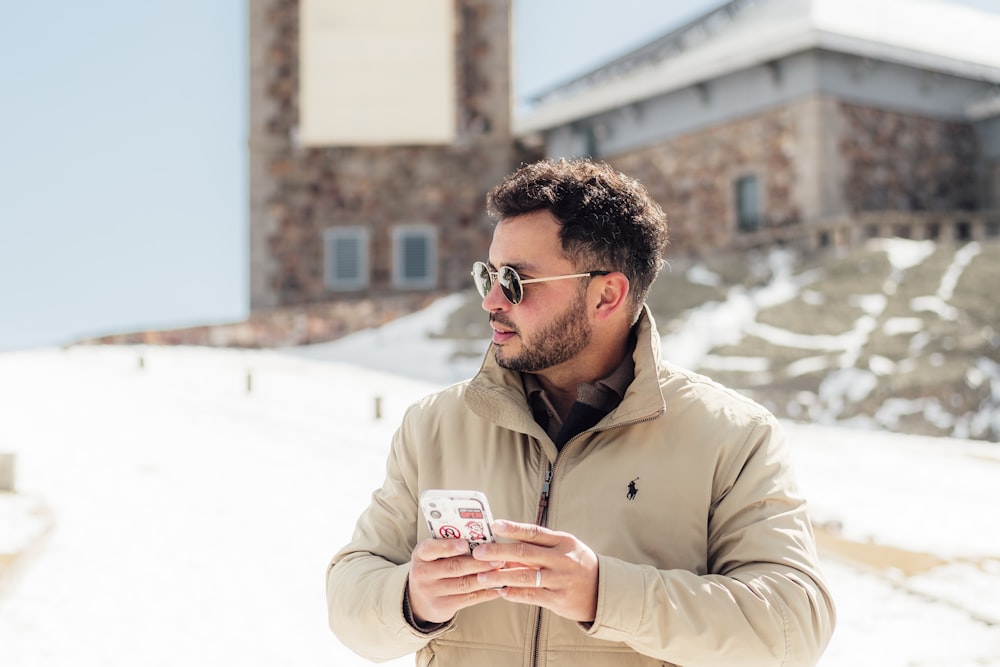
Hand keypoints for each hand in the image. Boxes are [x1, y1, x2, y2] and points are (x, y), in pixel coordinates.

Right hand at [407, 537, 503, 624]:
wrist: (419, 598)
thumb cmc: (434, 567)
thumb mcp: (433, 554)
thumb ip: (450, 546)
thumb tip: (481, 541)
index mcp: (421, 554)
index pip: (431, 548)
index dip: (448, 546)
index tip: (466, 544)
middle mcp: (422, 574)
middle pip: (454, 566)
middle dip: (478, 563)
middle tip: (497, 558)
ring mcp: (431, 592)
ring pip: (463, 584)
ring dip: (485, 578)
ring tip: (500, 572)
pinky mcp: (442, 607)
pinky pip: (467, 599)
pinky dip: (484, 593)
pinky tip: (496, 588)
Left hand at [472, 520, 598, 622]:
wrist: (603, 590)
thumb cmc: (576, 564)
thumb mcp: (564, 548)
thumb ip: (539, 546)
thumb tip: (506, 545)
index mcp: (563, 541)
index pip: (534, 532)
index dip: (513, 528)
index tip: (494, 525)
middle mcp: (561, 559)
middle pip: (525, 553)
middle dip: (498, 552)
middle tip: (478, 552)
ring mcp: (560, 580)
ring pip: (525, 576)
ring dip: (501, 576)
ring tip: (482, 576)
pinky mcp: (558, 599)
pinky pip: (531, 595)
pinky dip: (514, 593)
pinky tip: (500, 591)